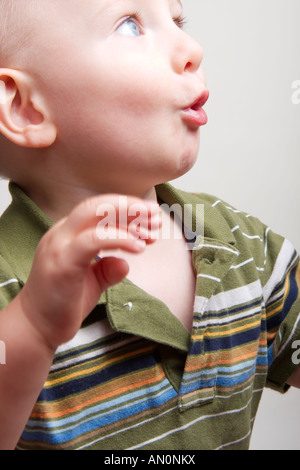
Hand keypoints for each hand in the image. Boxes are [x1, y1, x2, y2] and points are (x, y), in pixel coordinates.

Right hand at [18, 194, 160, 349]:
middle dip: (129, 206)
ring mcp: (59, 246)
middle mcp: (61, 234)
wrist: (35, 329)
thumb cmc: (62, 304)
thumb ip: (107, 268)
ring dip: (128, 219)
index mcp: (67, 234)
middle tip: (155, 216)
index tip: (151, 219)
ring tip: (152, 230)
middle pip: (96, 206)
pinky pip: (93, 240)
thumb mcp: (92, 282)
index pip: (98, 210)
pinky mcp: (63, 263)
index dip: (127, 210)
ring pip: (93, 215)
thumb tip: (126, 262)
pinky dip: (119, 239)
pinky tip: (138, 247)